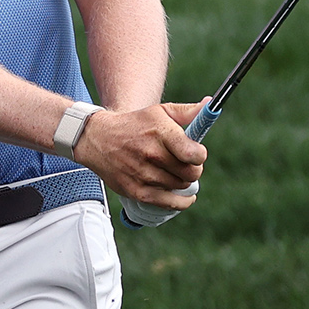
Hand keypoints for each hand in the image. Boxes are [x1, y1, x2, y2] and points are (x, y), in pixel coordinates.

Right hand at [72, 100, 206, 208]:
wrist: (98, 139)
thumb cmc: (135, 124)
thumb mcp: (160, 112)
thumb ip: (188, 112)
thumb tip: (210, 104)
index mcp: (160, 133)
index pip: (194, 154)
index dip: (200, 155)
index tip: (196, 153)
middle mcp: (152, 154)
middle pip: (191, 173)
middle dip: (193, 169)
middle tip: (186, 163)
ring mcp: (143, 175)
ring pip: (181, 186)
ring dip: (183, 181)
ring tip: (175, 172)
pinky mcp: (137, 191)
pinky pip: (169, 203)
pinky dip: (182, 202)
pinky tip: (187, 197)